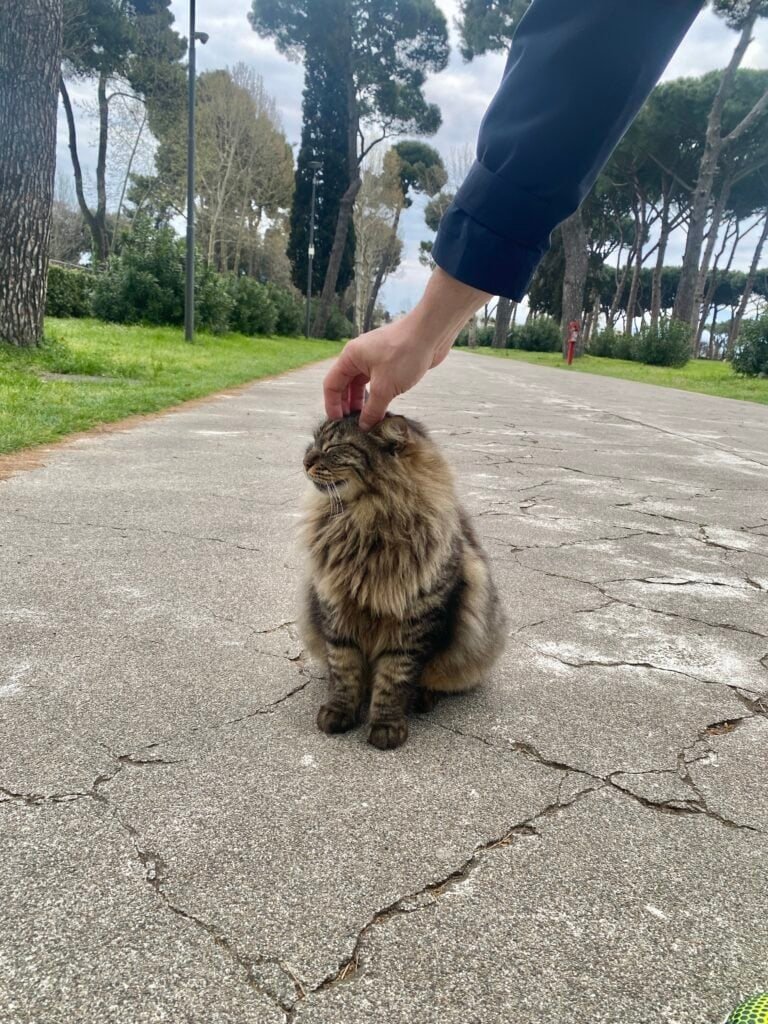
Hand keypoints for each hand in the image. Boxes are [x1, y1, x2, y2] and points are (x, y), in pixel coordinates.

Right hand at [323, 268, 491, 428]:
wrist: (431, 333)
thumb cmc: (404, 354)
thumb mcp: (385, 387)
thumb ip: (372, 410)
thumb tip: (364, 426)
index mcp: (350, 357)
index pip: (331, 384)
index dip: (332, 405)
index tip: (338, 424)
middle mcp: (359, 357)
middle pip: (346, 385)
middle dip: (348, 405)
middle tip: (353, 425)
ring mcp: (375, 358)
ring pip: (362, 384)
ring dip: (363, 402)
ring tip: (368, 420)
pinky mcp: (390, 362)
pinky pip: (377, 382)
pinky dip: (377, 396)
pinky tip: (382, 409)